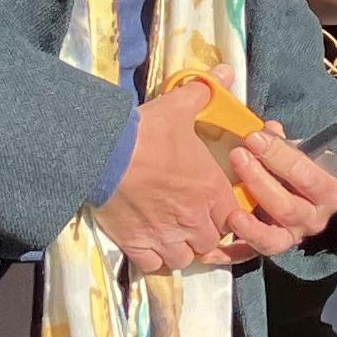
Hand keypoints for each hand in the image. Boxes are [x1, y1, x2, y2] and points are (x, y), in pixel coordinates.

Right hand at [92, 80, 241, 274]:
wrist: (103, 152)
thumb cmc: (146, 132)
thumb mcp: (178, 108)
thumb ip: (204, 94)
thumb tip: (226, 72)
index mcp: (210, 190)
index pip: (233, 218)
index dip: (225, 215)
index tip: (214, 207)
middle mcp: (193, 218)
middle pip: (209, 242)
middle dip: (203, 234)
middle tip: (190, 221)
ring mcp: (165, 235)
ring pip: (184, 258)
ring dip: (181, 250)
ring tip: (171, 236)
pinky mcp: (136, 244)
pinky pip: (154, 265)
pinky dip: (154, 259)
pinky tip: (149, 245)